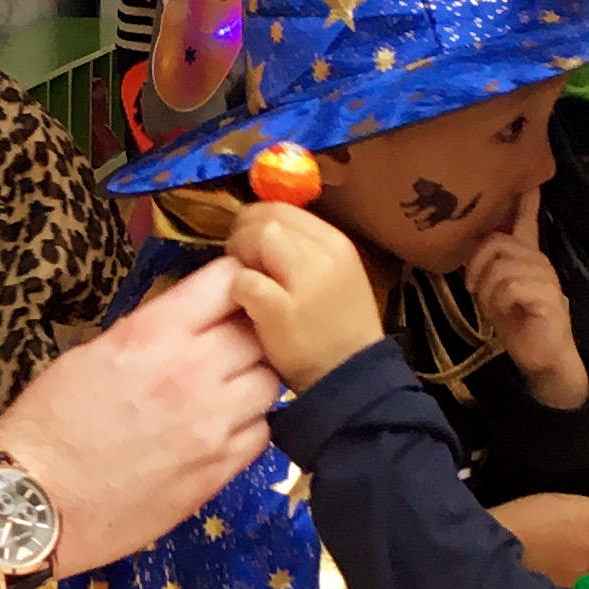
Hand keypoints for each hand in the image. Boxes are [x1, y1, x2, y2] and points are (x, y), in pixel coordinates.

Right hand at [0, 259, 278, 573]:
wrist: (34, 502)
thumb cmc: (47, 426)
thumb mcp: (91, 355)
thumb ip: (149, 334)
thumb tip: (186, 326)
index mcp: (153, 334)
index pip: (228, 282)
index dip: (237, 281)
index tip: (233, 290)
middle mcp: (193, 372)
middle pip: (260, 332)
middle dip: (249, 332)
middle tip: (230, 344)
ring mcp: (212, 425)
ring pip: (271, 383)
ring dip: (254, 380)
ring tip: (227, 390)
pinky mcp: (218, 471)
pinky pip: (263, 434)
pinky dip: (250, 426)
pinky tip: (223, 430)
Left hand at [226, 201, 385, 389]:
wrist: (350, 379)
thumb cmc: (336, 331)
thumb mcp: (332, 278)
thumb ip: (302, 251)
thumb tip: (258, 229)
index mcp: (337, 243)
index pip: (284, 208)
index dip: (258, 221)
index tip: (249, 243)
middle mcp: (324, 253)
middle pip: (267, 218)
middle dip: (243, 234)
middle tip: (240, 262)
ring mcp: (305, 280)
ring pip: (256, 237)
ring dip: (239, 257)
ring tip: (245, 283)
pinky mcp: (281, 309)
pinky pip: (244, 280)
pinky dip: (237, 290)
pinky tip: (246, 307)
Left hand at [466, 186, 588, 408]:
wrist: (541, 358)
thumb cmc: (517, 324)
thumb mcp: (494, 290)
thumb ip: (488, 267)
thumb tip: (473, 248)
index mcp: (527, 257)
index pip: (527, 220)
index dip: (526, 199)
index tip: (528, 177)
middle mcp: (539, 261)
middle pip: (497, 243)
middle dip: (477, 267)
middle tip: (476, 290)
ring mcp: (546, 277)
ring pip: (500, 266)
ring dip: (487, 290)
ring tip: (494, 307)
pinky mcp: (547, 296)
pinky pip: (510, 285)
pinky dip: (499, 301)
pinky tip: (507, 312)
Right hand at [490, 491, 588, 586]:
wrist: (490, 553)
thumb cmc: (523, 518)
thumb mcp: (559, 502)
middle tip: (562, 530)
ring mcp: (580, 574)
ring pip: (588, 560)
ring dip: (577, 555)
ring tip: (548, 550)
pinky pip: (574, 576)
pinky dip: (564, 571)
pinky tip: (545, 566)